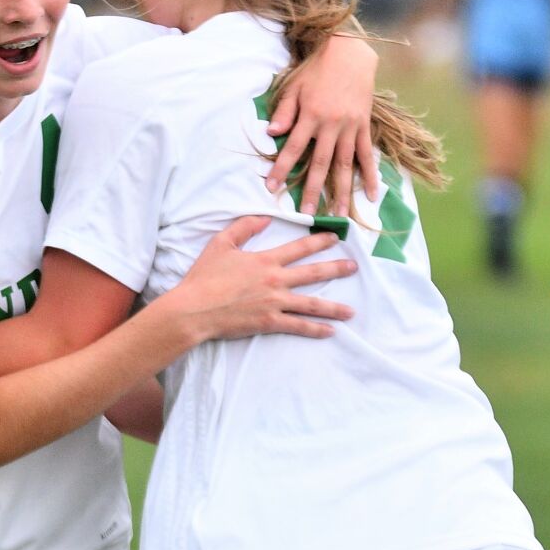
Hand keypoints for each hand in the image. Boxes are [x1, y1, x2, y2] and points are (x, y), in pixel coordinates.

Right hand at [163, 216, 355, 342]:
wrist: (194, 308)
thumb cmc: (204, 277)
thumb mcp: (221, 243)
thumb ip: (244, 227)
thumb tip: (266, 218)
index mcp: (265, 260)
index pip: (299, 247)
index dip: (319, 241)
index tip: (335, 238)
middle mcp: (275, 280)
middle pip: (313, 273)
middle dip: (336, 269)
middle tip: (354, 267)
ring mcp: (275, 302)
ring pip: (312, 304)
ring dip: (334, 307)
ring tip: (352, 310)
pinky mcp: (270, 322)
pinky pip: (298, 326)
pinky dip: (316, 330)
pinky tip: (332, 332)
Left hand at [266, 36, 380, 216]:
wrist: (350, 53)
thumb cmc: (316, 70)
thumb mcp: (294, 86)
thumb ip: (285, 112)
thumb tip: (271, 134)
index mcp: (311, 114)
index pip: (293, 147)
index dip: (282, 168)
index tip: (272, 188)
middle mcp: (331, 124)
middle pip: (320, 163)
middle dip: (313, 189)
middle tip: (308, 213)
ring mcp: (350, 126)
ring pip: (345, 164)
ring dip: (342, 191)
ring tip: (340, 214)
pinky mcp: (364, 126)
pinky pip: (367, 154)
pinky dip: (370, 175)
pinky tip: (372, 195)